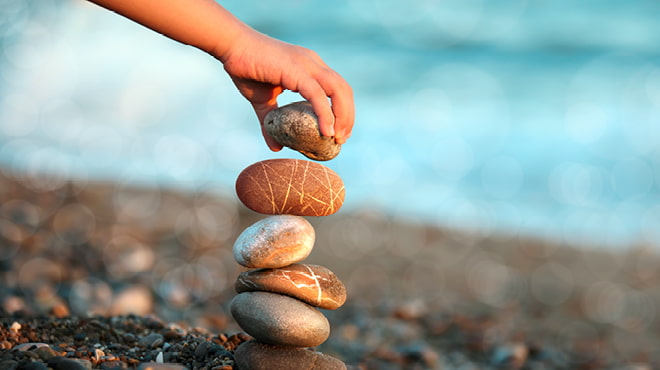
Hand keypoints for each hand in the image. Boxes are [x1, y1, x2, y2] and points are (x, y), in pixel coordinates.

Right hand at [219, 29, 353, 150]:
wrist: (230, 46)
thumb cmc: (246, 69)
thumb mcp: (262, 101)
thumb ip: (270, 122)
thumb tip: (275, 147)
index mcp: (310, 67)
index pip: (337, 89)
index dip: (343, 111)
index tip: (339, 132)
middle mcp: (313, 63)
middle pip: (343, 90)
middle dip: (348, 116)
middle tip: (341, 140)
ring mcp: (306, 64)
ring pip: (337, 90)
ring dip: (343, 116)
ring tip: (337, 138)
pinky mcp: (295, 69)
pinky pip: (317, 94)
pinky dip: (325, 113)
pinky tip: (326, 131)